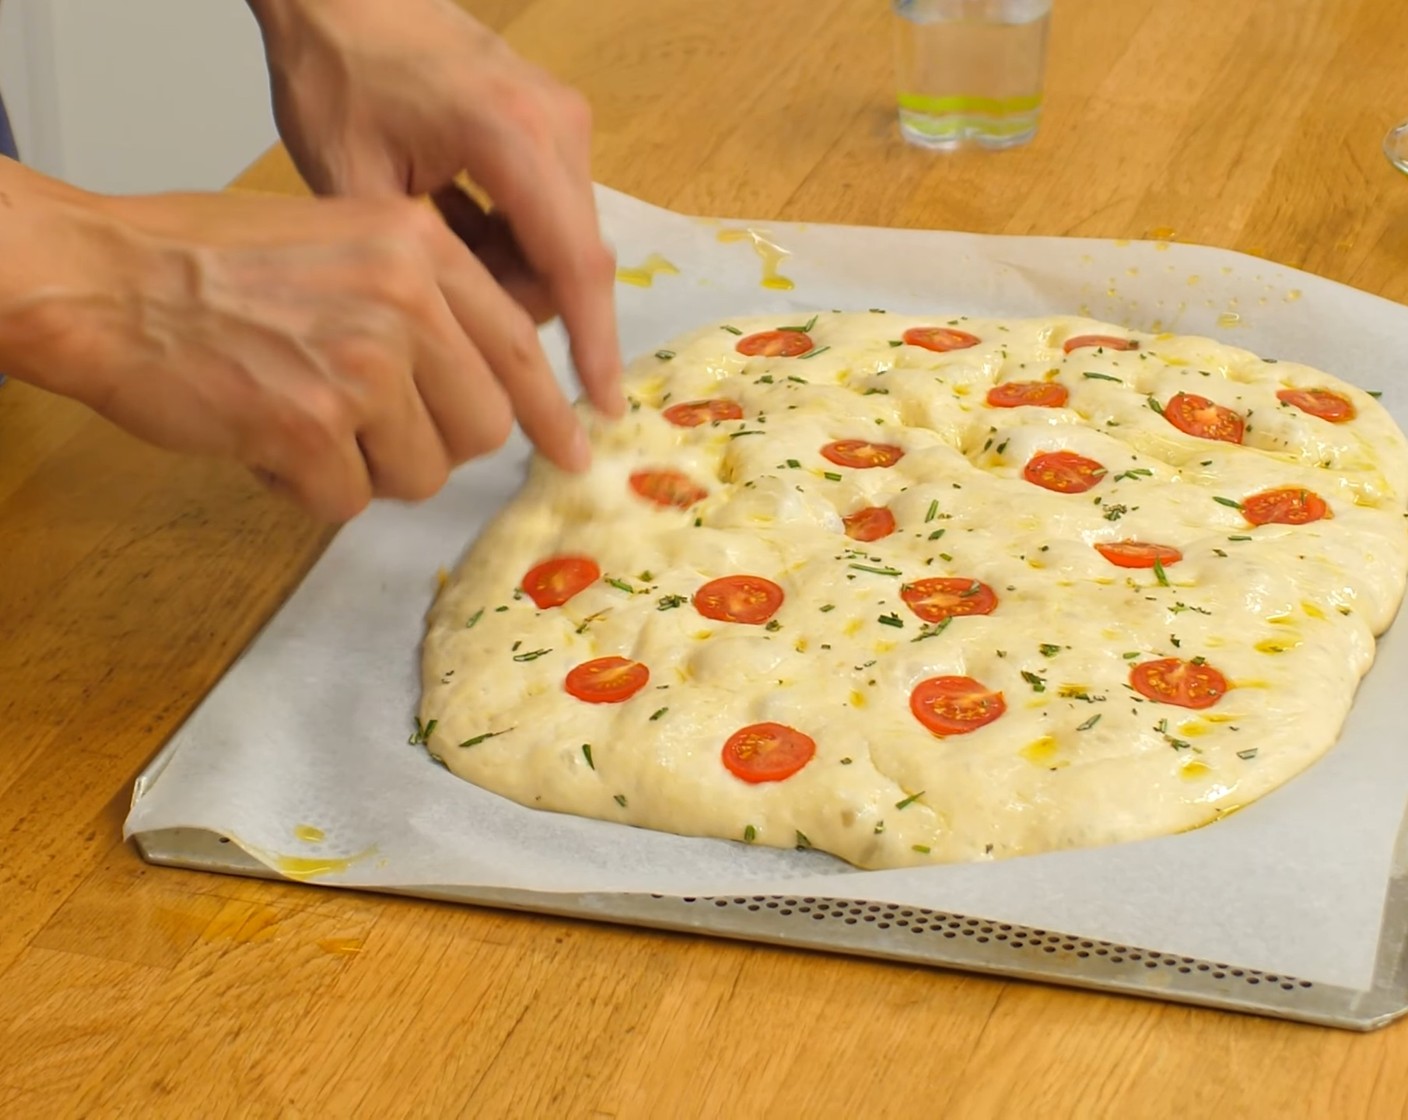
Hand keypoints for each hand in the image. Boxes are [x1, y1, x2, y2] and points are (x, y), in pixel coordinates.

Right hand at [0, 163, 575, 521]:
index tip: (575, 455)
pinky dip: (307, 488)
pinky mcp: (311, 426)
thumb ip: (425, 302)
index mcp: (423, 249)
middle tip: (370, 428)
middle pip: (482, 429)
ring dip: (366, 468)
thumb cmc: (217, 264)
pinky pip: (347, 501)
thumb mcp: (346, 242)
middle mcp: (407, 301)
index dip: (552, 413)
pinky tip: (265, 441)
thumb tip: (489, 387)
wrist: (108, 280)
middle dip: (433, 445)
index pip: (520, 349)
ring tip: (302, 419)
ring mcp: (362, 365)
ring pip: (420, 475)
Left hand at [249, 0, 623, 428]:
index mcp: (516, 139)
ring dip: (509, 268)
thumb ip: (425, 273)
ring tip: (435, 243)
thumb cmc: (336, 75)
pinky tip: (452, 219)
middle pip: (570, 259)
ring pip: (560, 240)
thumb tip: (472, 348)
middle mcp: (560, 128)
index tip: (600, 410)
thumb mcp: (358, 188)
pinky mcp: (555, 123)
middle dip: (519, 299)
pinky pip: (549, 211)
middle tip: (443, 299)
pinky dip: (508, 236)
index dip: (590, 346)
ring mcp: (563, 122)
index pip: (572, 266)